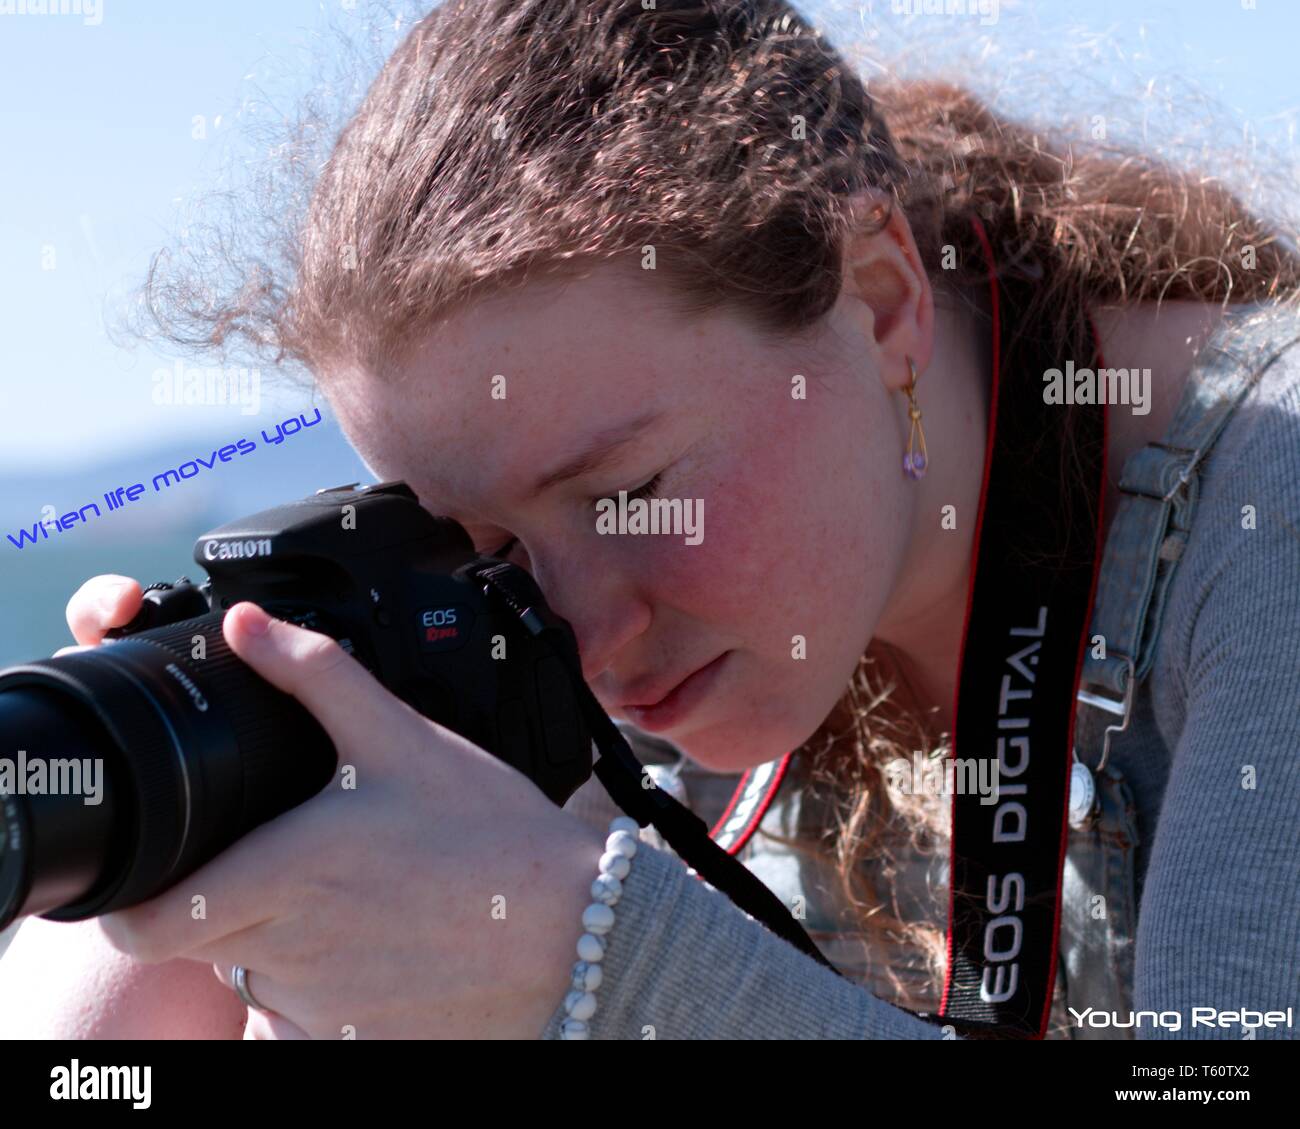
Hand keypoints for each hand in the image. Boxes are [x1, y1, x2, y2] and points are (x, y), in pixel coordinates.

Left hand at [62, 578, 604, 1038]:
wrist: (575, 932)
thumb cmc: (492, 836)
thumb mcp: (403, 738)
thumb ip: (316, 673)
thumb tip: (247, 625)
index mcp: (280, 878)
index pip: (142, 926)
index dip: (132, 904)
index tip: (166, 873)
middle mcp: (285, 955)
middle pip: (200, 946)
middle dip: (221, 905)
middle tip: (287, 860)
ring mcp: (321, 1009)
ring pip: (254, 981)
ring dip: (278, 944)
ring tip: (355, 897)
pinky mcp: (355, 1043)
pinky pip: (307, 1019)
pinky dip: (325, 986)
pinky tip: (382, 942)